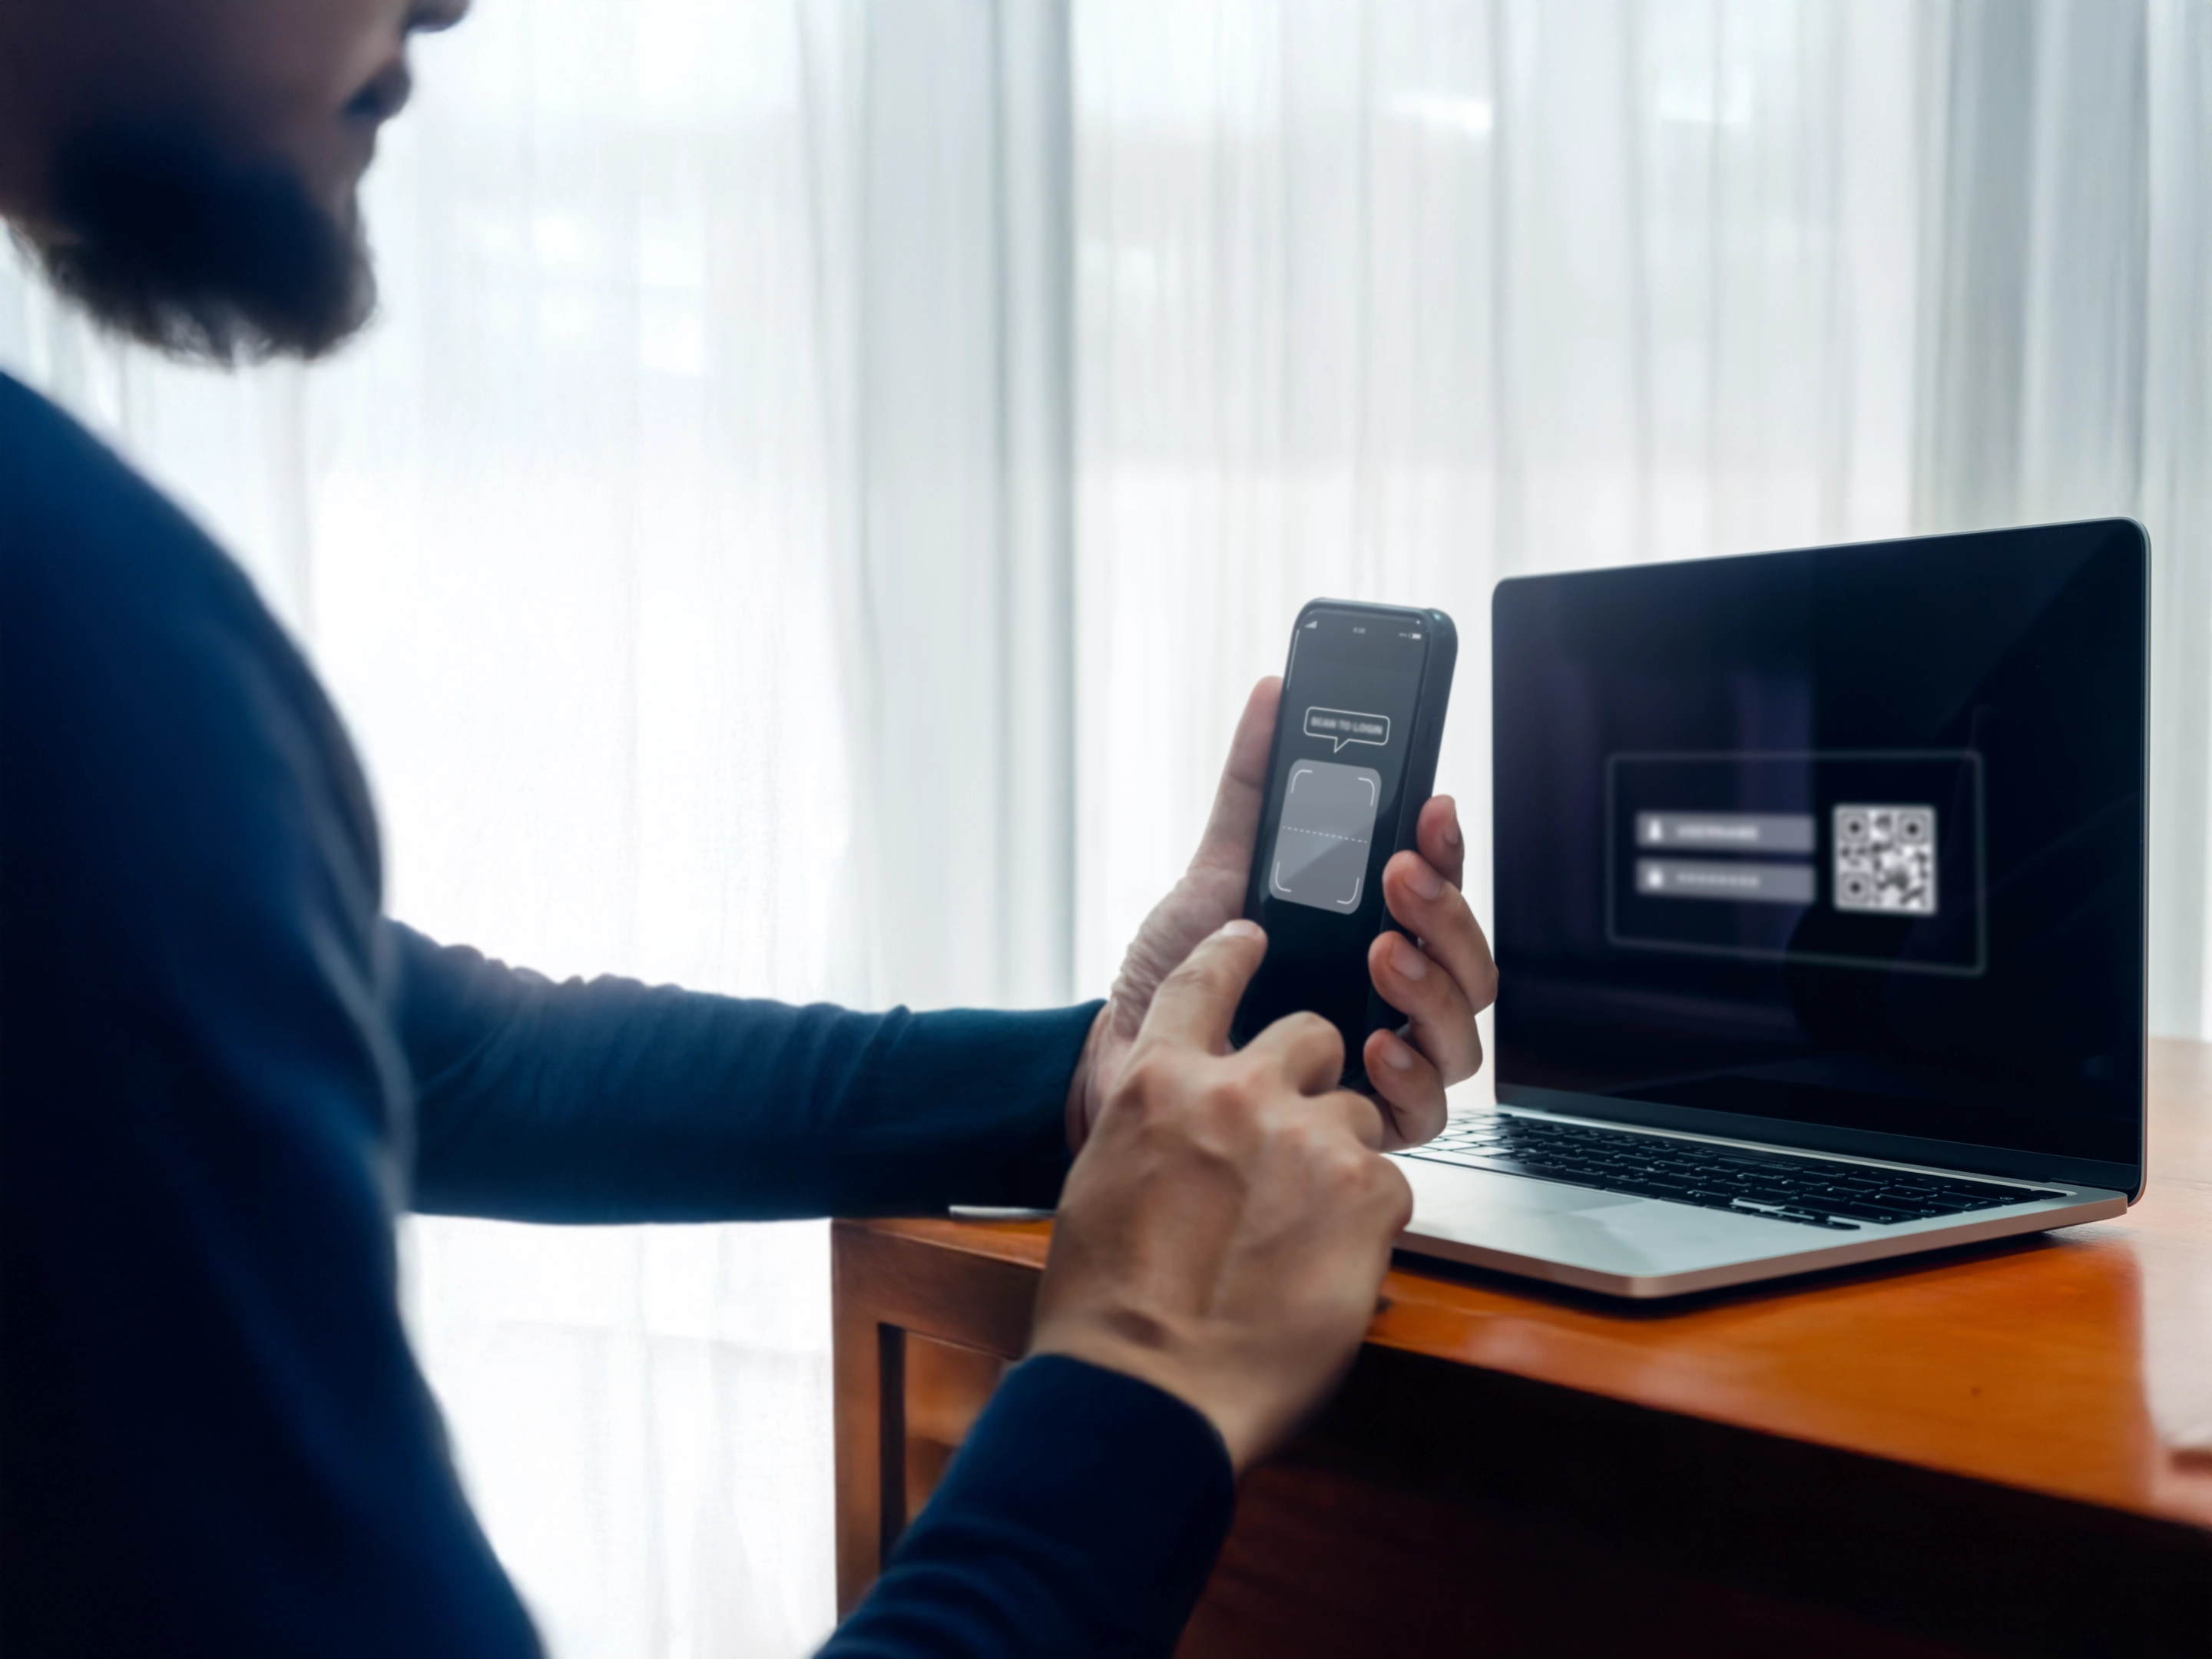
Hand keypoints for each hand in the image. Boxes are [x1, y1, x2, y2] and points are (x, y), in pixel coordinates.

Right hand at [1031, 922, 1412, 1470]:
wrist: (1144, 1388)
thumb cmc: (1108, 1308)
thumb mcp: (1102, 1183)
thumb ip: (1156, 1131)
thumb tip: (1187, 1133)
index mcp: (1156, 1083)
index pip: (1201, 979)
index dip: (1232, 954)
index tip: (1251, 936)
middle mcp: (1233, 1091)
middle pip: (1310, 1033)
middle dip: (1314, 1076)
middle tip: (1296, 1138)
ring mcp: (1305, 1136)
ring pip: (1359, 1111)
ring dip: (1341, 1158)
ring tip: (1305, 1230)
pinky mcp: (1366, 1192)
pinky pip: (1391, 1183)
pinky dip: (1368, 1222)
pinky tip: (1326, 1267)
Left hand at [1066, 677, 1497, 1153]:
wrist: (1119, 1062)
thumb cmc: (1173, 979)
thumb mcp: (1214, 876)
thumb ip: (1252, 794)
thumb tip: (1273, 697)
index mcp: (1366, 931)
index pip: (1436, 888)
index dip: (1447, 847)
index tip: (1430, 807)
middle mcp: (1387, 994)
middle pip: (1466, 957)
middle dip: (1445, 910)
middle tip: (1397, 876)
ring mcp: (1384, 1058)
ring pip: (1461, 1031)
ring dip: (1433, 987)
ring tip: (1381, 955)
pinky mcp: (1366, 1123)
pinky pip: (1427, 1111)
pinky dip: (1411, 1076)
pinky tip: (1377, 1047)